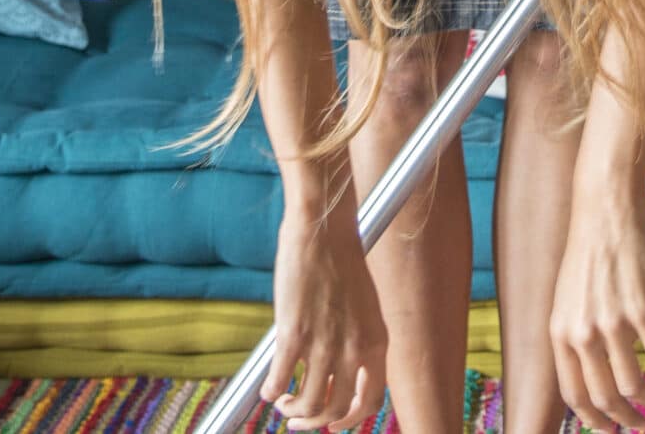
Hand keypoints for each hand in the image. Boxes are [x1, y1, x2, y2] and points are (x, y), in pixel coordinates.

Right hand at [263, 205, 388, 428]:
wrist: (323, 231)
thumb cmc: (341, 263)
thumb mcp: (364, 307)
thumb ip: (358, 340)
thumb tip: (340, 372)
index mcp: (377, 342)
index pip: (369, 402)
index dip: (349, 420)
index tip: (331, 422)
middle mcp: (354, 349)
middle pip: (335, 410)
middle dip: (314, 423)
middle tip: (297, 420)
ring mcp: (324, 343)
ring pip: (308, 403)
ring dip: (292, 410)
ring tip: (283, 402)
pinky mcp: (294, 334)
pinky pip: (279, 380)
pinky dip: (271, 391)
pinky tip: (267, 389)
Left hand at [550, 180, 644, 432]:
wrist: (605, 205)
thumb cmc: (590, 250)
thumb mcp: (569, 298)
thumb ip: (576, 334)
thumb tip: (594, 372)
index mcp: (560, 332)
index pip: (573, 396)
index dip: (594, 420)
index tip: (611, 429)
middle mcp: (582, 332)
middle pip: (605, 398)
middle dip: (626, 419)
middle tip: (641, 423)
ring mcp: (612, 320)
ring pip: (633, 384)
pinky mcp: (642, 306)